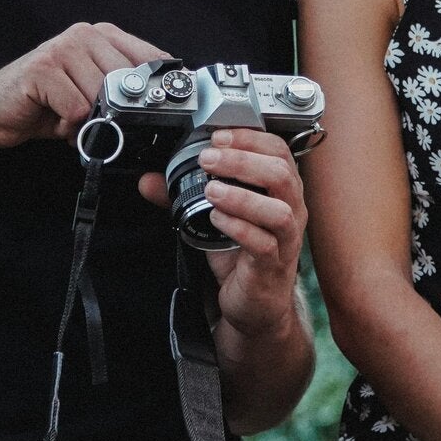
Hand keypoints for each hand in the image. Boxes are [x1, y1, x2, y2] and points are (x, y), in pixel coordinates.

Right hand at [0, 23, 167, 151]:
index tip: (157, 111)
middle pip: (128, 82)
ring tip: (70, 119)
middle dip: (116, 111)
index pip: (151, 58)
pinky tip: (55, 120)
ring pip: (102, 97)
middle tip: (94, 120)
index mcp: (103, 35)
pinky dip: (69, 126)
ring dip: (89, 120)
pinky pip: (76, 109)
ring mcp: (62, 48)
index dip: (157, 90)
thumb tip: (163, 102)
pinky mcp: (42, 68)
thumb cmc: (47, 105)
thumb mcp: (94, 93)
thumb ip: (123, 91)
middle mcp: (84, 34)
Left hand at [136, 126, 305, 334]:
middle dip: (242, 161)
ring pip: (279, 211)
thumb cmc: (243, 255)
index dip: (249, 138)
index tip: (218, 136)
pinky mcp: (272, 266)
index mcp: (281, 191)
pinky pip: (264, 244)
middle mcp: (291, 211)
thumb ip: (183, 198)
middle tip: (208, 160)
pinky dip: (239, 228)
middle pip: (281, 174)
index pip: (278, 151)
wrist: (256, 304)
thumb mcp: (214, 218)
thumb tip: (149, 181)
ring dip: (242, 196)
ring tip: (212, 191)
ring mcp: (285, 239)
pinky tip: (216, 220)